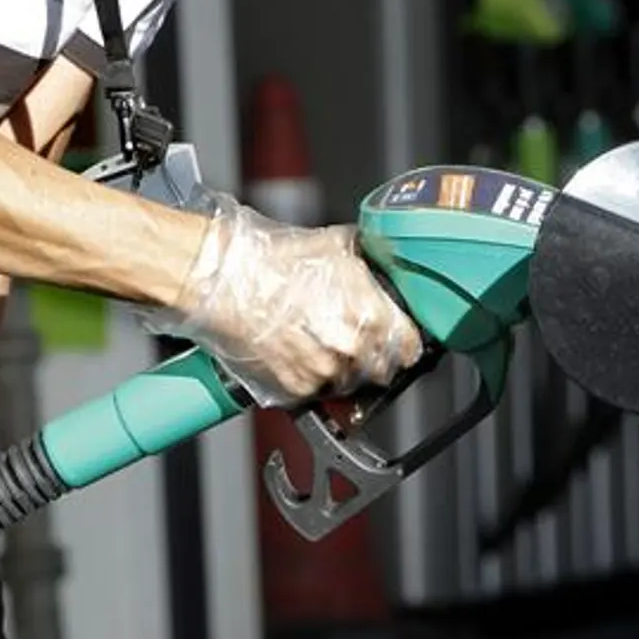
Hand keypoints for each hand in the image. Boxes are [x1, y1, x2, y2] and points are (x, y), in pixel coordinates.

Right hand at [139, 191, 423, 406]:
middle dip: (374, 357)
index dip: (405, 342)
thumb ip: (374, 262)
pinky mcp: (296, 389)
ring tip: (319, 340)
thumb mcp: (341, 245)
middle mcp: (353, 351)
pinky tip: (298, 350)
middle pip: (383, 370)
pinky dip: (312, 378)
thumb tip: (389, 263)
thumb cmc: (276, 260)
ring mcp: (325, 374)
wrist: (226, 280)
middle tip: (352, 337)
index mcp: (373, 318)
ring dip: (343, 369)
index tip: (397, 338)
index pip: (411, 349)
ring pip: (351, 384)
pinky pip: (317, 393)